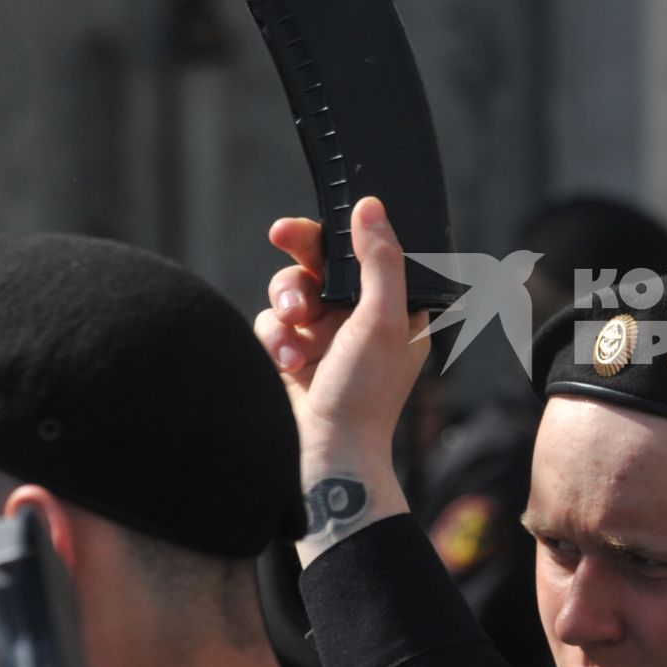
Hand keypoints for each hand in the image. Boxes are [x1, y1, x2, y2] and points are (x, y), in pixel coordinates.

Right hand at [253, 196, 430, 563]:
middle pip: (320, 263)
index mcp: (394, 307)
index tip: (318, 216)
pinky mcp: (292, 357)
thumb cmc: (366, 395)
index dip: (338, 232)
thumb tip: (371, 208)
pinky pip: (273, 326)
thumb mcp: (382, 320)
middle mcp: (360, 319)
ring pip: (291, 291)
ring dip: (287, 303)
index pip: (365, 252)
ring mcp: (324, 338)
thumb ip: (379, 261)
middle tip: (281, 233)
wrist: (328, 458)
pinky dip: (276, 340)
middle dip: (301, 255)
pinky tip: (287, 364)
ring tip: (294, 326)